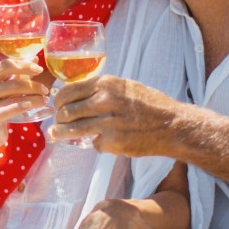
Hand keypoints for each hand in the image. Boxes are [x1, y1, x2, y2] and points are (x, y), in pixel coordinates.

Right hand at [0, 57, 49, 148]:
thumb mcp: (5, 91)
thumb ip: (18, 75)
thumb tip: (34, 59)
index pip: (5, 66)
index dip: (23, 65)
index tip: (39, 69)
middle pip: (11, 82)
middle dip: (32, 85)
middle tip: (45, 89)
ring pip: (13, 98)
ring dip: (33, 98)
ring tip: (45, 99)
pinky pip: (7, 111)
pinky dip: (20, 107)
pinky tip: (31, 106)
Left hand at [49, 75, 179, 156]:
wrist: (171, 125)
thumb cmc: (150, 104)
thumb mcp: (125, 86)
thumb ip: (102, 90)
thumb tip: (76, 95)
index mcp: (106, 84)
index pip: (69, 91)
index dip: (59, 101)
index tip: (57, 106)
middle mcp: (104, 101)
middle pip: (67, 111)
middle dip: (59, 118)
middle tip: (58, 122)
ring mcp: (107, 123)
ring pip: (73, 129)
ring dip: (62, 133)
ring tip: (56, 134)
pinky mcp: (112, 142)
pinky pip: (94, 143)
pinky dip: (97, 144)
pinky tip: (107, 141)